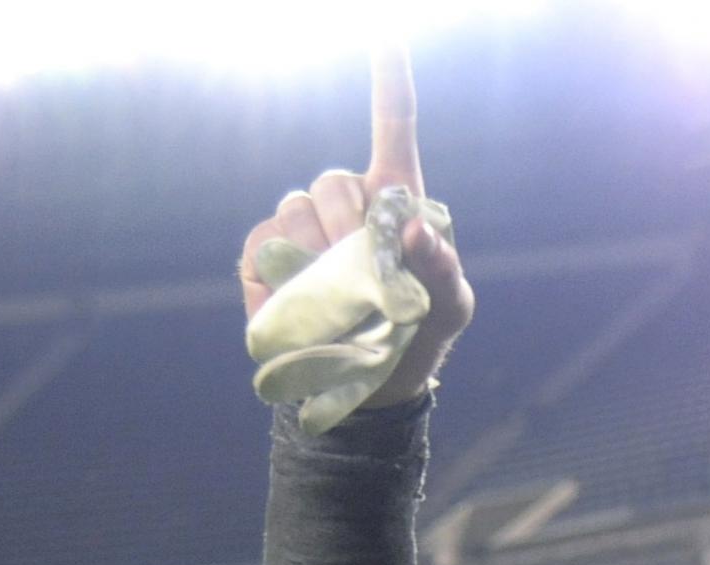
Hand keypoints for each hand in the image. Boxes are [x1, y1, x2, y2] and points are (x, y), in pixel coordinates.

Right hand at [236, 45, 473, 408]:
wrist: (368, 385)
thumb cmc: (416, 335)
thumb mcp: (447, 309)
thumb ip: (442, 269)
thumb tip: (414, 230)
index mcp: (395, 196)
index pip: (393, 125)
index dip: (390, 79)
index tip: (388, 30)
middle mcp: (343, 200)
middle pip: (333, 183)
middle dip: (349, 231)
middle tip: (364, 277)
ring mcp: (298, 225)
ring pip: (296, 213)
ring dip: (317, 257)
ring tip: (337, 298)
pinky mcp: (262, 255)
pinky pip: (262, 244)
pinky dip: (280, 274)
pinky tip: (299, 301)